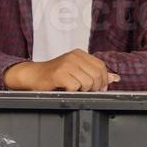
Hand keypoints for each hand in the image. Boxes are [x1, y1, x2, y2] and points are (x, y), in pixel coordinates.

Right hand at [4, 50, 120, 90]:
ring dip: (82, 90)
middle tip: (84, 91)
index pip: (101, 66)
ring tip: (73, 89)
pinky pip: (75, 87)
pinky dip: (72, 91)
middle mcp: (74, 56)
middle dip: (94, 88)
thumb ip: (94, 73)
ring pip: (87, 82)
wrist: (33, 75)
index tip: (98, 88)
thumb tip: (114, 78)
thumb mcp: (76, 71)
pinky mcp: (59, 74)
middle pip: (96, 75)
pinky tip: (65, 89)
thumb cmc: (54, 75)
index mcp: (80, 54)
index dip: (103, 80)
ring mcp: (66, 64)